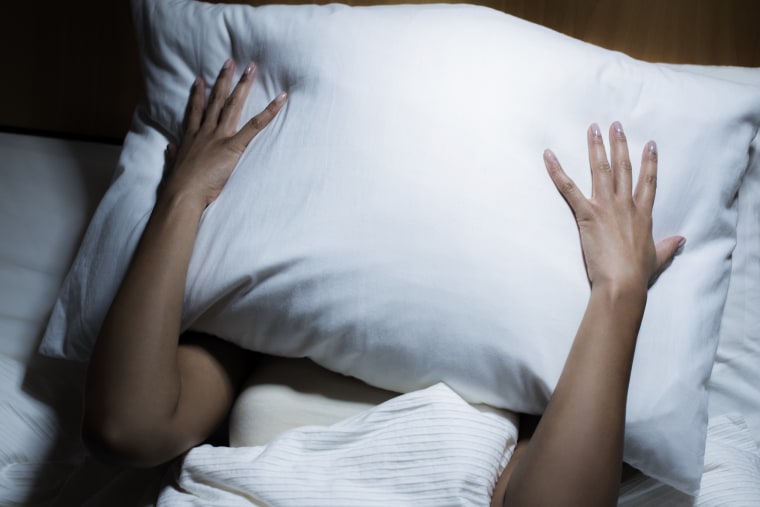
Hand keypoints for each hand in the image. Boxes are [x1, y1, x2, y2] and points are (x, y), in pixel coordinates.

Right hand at [163, 59, 286, 207]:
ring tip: (250, 69)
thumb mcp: (173, 166)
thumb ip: (173, 155)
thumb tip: (170, 148)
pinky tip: (280, 99)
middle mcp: (205, 131)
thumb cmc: (179, 185)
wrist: (183, 193)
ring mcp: (219, 136)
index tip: (200, 80)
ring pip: (232, 105)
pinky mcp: (233, 145)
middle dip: (224, 79)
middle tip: (230, 62)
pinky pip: (254, 126)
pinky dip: (269, 112)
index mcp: (192, 137)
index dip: (198, 94)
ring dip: (242, 86)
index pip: (196, 111)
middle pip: (216, 100)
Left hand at [543, 122, 683, 291]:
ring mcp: (606, 207)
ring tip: (593, 129)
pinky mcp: (587, 214)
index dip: (649, 162)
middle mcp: (625, 205)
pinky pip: (568, 188)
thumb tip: (681, 239)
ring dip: (596, 148)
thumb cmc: (638, 274)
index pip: (648, 182)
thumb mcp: (657, 257)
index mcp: (642, 214)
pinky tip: (549, 156)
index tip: (649, 144)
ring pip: (601, 170)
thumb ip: (668, 245)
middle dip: (619, 144)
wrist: (623, 282)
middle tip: (615, 125)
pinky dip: (557, 171)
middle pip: (623, 167)